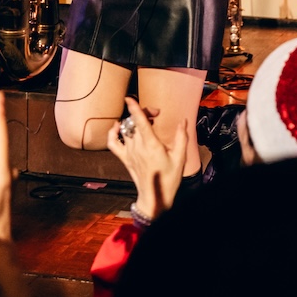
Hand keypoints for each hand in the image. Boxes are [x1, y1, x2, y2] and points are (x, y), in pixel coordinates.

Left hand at [106, 96, 187, 219]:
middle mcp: (138, 147)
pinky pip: (113, 143)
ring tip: (146, 122)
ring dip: (134, 121)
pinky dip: (113, 133)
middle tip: (155, 114)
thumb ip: (181, 137)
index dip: (135, 108)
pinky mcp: (124, 158)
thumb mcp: (180, 158)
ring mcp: (129, 152)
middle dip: (143, 113)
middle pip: (134, 122)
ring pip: (125, 129)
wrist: (155, 197)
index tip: (130, 98)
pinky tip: (117, 127)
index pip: (140, 122)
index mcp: (152, 145)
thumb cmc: (169, 179)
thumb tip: (183, 121)